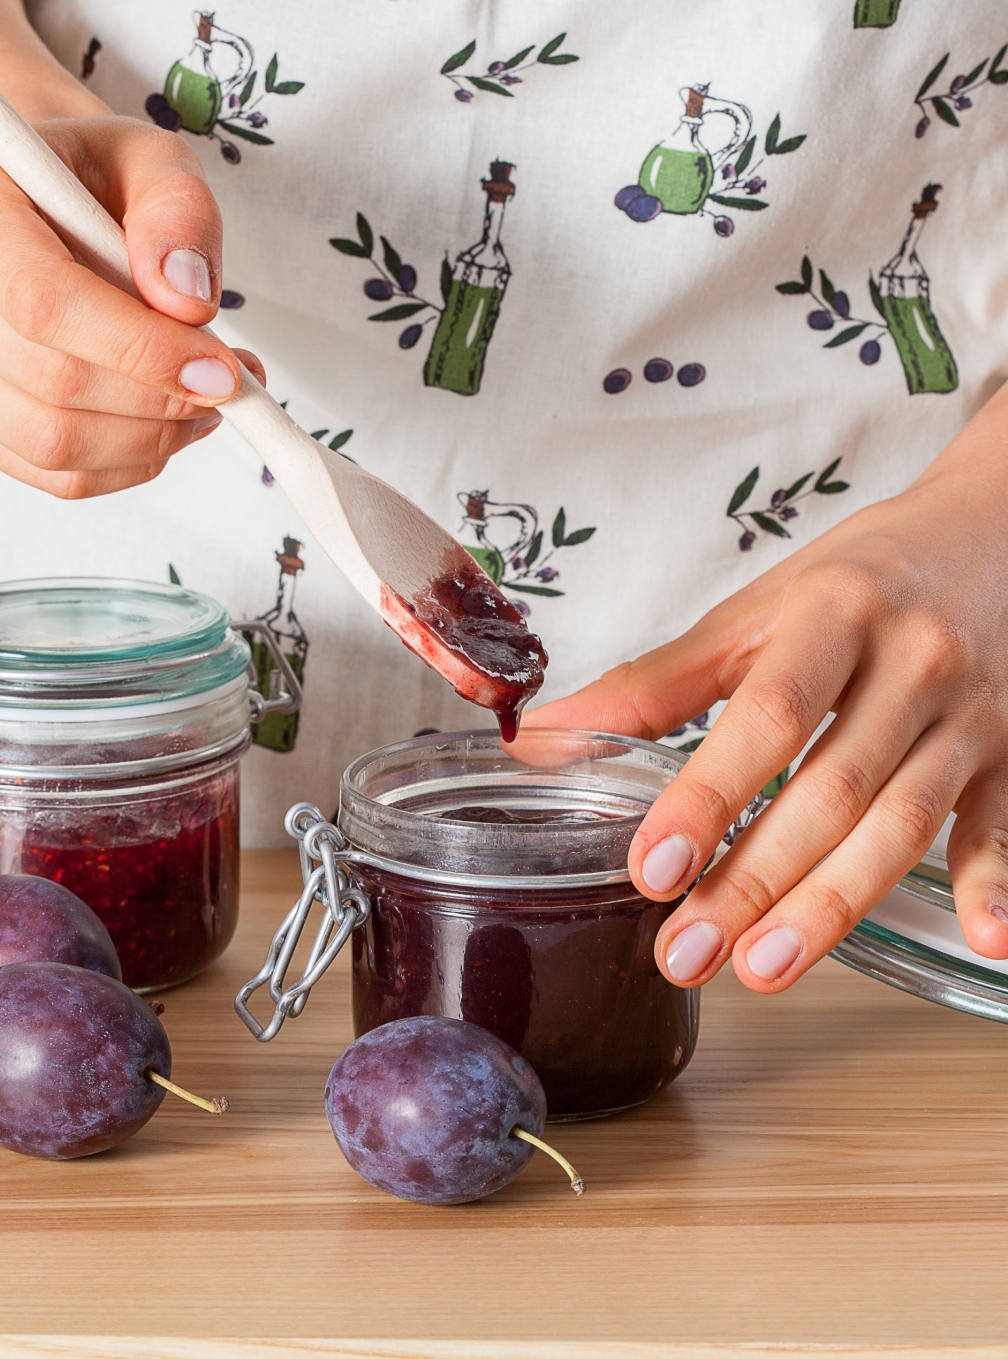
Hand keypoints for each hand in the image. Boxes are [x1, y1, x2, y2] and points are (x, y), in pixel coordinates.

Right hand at [0, 115, 263, 497]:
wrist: (41, 204)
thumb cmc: (95, 180)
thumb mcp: (154, 161)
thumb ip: (179, 214)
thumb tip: (187, 300)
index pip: (42, 301)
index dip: (140, 350)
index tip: (219, 369)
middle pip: (50, 382)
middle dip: (160, 401)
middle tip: (228, 386)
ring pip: (50, 442)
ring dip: (151, 439)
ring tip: (203, 401)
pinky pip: (50, 473)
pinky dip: (126, 463)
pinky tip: (160, 422)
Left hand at [520, 387, 1007, 992]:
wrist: (993, 534)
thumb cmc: (858, 579)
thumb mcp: (756, 612)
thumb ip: (656, 681)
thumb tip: (541, 735)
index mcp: (834, 615)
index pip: (769, 716)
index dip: (709, 795)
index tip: (652, 867)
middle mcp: (910, 663)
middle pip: (831, 788)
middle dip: (754, 879)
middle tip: (686, 950)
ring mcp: (970, 713)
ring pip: (903, 823)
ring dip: (834, 906)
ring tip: (761, 968)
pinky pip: (1003, 824)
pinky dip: (998, 884)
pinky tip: (983, 941)